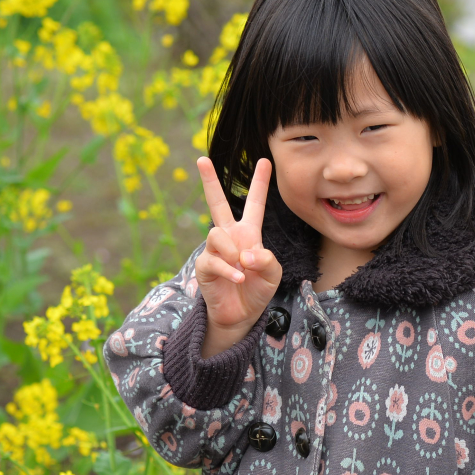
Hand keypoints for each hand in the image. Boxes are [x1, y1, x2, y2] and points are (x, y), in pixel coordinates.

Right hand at [194, 155, 282, 356]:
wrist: (241, 314)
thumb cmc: (257, 289)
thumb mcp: (272, 273)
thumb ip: (265, 259)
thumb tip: (244, 253)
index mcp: (248, 233)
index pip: (254, 204)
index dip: (260, 183)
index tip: (264, 161)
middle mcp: (229, 236)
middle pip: (216, 203)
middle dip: (209, 181)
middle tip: (201, 159)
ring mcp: (214, 250)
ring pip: (216, 233)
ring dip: (231, 252)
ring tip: (241, 268)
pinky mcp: (204, 266)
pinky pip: (213, 260)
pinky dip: (228, 270)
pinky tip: (238, 278)